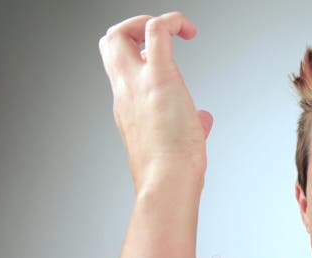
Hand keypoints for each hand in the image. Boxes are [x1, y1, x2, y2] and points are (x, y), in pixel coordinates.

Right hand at [99, 12, 212, 193]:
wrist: (167, 183)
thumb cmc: (172, 172)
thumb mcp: (177, 142)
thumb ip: (189, 125)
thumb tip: (202, 120)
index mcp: (128, 106)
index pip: (120, 67)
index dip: (137, 53)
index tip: (162, 58)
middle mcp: (126, 91)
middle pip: (109, 43)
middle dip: (132, 28)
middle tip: (161, 36)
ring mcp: (138, 84)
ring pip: (119, 33)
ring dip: (147, 21)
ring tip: (177, 29)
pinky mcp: (160, 79)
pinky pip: (157, 32)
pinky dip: (172, 21)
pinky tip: (190, 31)